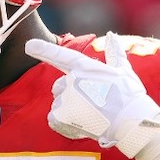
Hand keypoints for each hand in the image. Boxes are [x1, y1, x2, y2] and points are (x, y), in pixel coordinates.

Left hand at [24, 32, 159, 158]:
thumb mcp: (124, 71)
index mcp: (85, 68)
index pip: (60, 56)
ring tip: (90, 115)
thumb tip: (111, 35)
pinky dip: (63, 124)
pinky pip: (53, 119)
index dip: (43, 49)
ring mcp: (64, 98)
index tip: (28, 45)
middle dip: (70, 94)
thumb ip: (114, 53)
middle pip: (59, 86)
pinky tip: (81, 125)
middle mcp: (71, 80)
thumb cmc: (130, 97)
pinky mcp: (60, 115)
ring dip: (69, 110)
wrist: (131, 123)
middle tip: (92, 103)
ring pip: (58, 103)